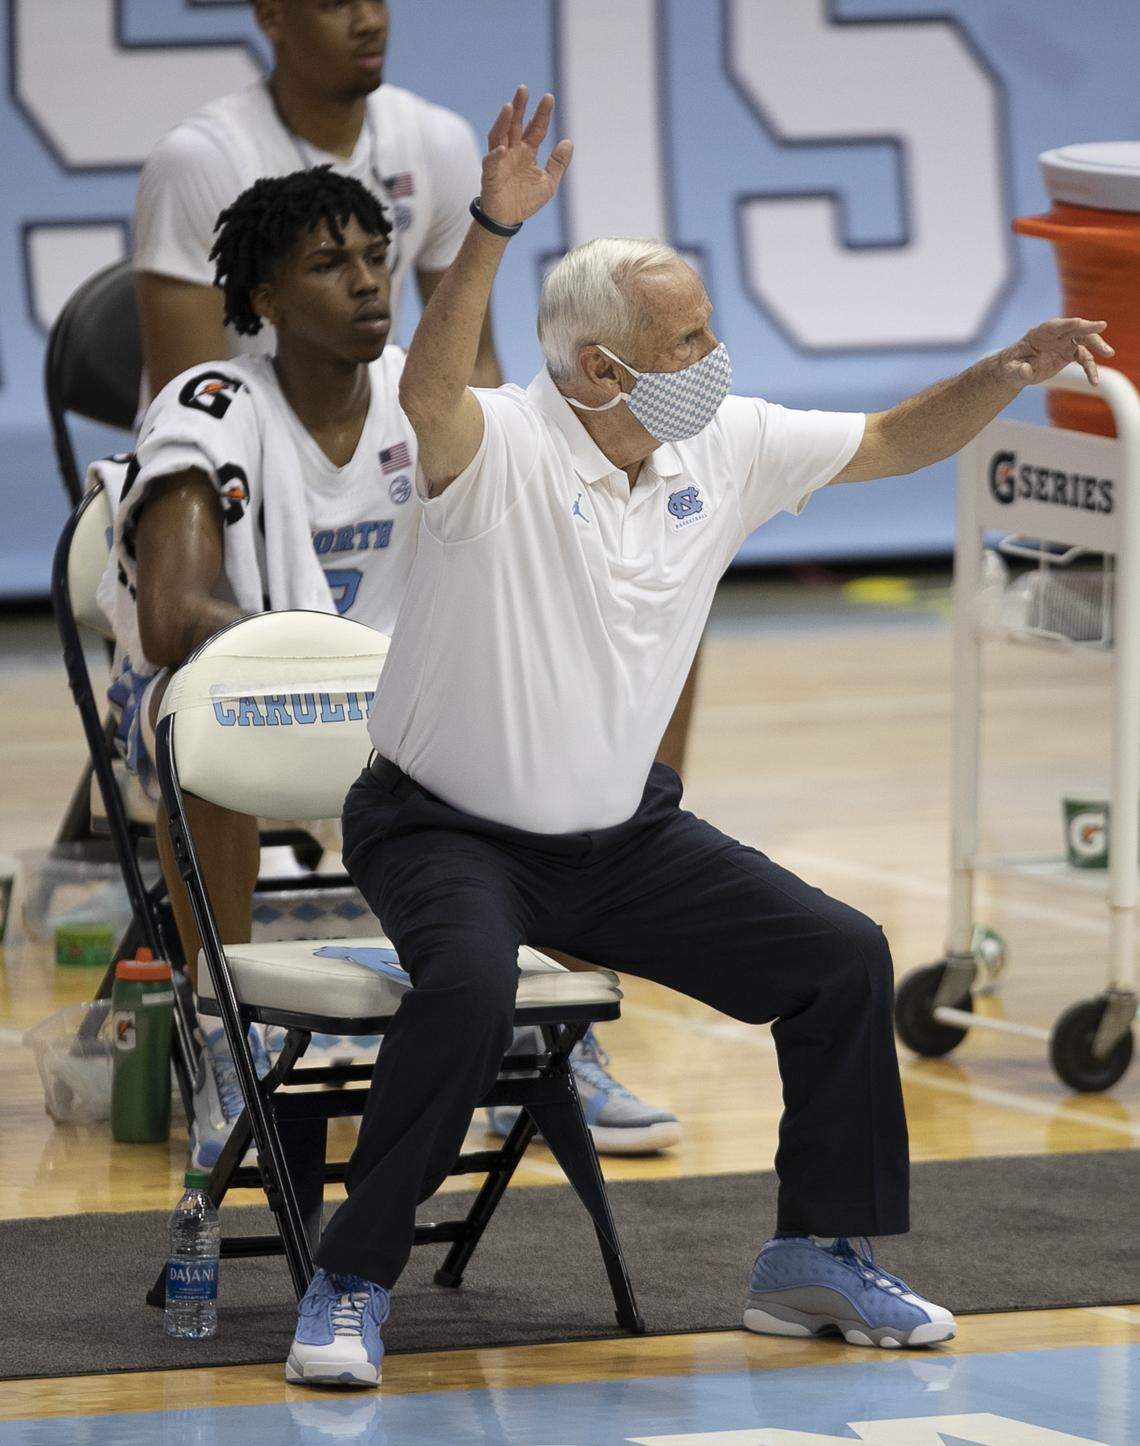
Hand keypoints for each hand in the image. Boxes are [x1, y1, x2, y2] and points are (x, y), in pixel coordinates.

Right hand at [479, 86, 572, 227]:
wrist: (508, 220)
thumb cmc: (526, 200)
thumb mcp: (548, 183)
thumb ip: (558, 163)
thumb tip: (569, 142)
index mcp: (527, 151)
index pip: (536, 128)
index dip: (542, 114)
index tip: (549, 98)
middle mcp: (512, 151)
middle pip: (515, 124)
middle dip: (519, 106)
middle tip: (523, 89)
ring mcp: (499, 160)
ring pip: (499, 135)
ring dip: (503, 121)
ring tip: (509, 107)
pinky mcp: (490, 174)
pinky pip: (491, 162)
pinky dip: (496, 155)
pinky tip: (503, 148)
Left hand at [999, 317, 1113, 388]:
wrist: (1016, 371)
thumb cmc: (1011, 368)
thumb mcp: (1010, 372)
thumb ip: (1018, 371)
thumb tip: (1025, 371)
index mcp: (1038, 334)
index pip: (1054, 326)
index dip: (1066, 323)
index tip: (1079, 322)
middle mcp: (1055, 336)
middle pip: (1073, 328)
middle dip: (1087, 327)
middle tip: (1102, 325)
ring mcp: (1064, 343)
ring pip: (1084, 341)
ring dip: (1097, 346)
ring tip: (1109, 353)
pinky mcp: (1069, 354)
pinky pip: (1084, 359)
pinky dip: (1090, 369)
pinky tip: (1095, 382)